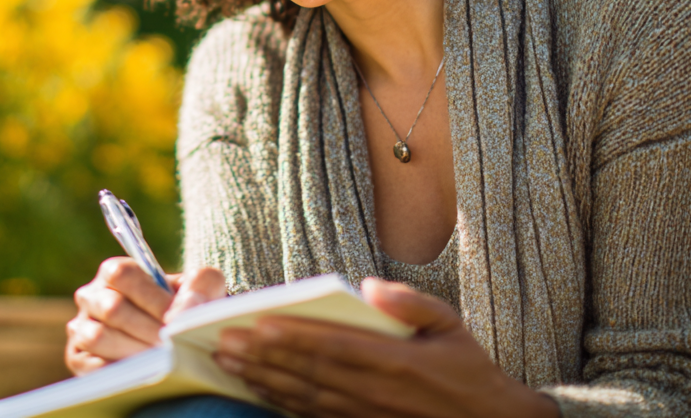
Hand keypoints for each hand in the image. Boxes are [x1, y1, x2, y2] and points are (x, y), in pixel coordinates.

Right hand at [65, 259, 226, 375]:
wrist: (173, 337)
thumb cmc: (184, 307)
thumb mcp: (199, 287)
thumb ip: (201, 284)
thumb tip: (188, 309)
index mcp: (115, 271)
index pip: (124, 275)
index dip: (152, 298)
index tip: (176, 320)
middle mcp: (92, 296)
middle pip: (112, 308)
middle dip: (147, 329)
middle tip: (172, 346)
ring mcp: (81, 327)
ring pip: (98, 336)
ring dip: (133, 351)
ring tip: (161, 362)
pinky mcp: (78, 358)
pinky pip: (91, 365)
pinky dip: (118, 371)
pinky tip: (144, 374)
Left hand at [213, 278, 558, 417]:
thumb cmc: (467, 368)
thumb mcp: (451, 325)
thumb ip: (411, 303)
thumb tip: (368, 286)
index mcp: (396, 361)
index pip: (334, 345)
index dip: (294, 336)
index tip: (258, 322)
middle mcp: (376, 391)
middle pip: (310, 372)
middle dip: (264, 356)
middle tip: (224, 339)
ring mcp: (367, 414)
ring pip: (305, 396)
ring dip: (264, 379)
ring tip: (228, 360)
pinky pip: (315, 415)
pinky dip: (283, 403)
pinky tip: (258, 388)